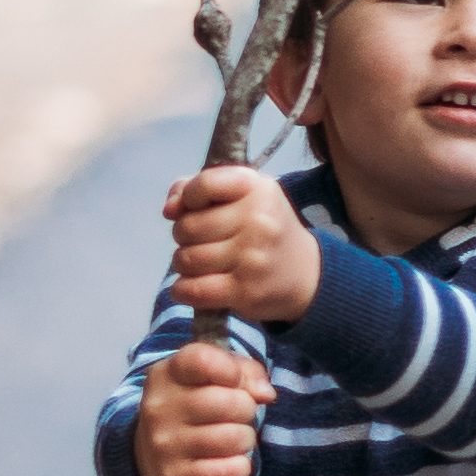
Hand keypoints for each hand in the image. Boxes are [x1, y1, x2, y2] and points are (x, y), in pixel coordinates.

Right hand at [134, 337, 275, 475]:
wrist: (152, 456)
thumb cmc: (194, 407)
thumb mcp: (213, 376)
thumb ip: (245, 372)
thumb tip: (265, 394)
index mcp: (168, 373)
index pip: (204, 361)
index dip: (233, 371)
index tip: (235, 382)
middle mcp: (160, 407)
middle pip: (230, 402)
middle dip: (247, 409)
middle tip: (238, 416)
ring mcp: (165, 444)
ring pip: (234, 438)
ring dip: (246, 439)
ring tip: (234, 438)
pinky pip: (229, 471)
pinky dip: (240, 467)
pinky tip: (230, 462)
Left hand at [162, 158, 322, 327]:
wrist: (306, 274)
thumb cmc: (265, 228)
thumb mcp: (245, 196)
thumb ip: (202, 190)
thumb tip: (169, 209)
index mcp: (257, 188)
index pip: (204, 185)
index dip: (186, 198)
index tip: (190, 208)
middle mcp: (258, 220)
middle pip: (188, 226)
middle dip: (183, 236)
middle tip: (200, 241)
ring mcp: (252, 257)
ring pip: (187, 259)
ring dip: (183, 264)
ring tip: (199, 264)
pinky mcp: (246, 291)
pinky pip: (194, 290)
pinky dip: (182, 291)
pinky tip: (188, 287)